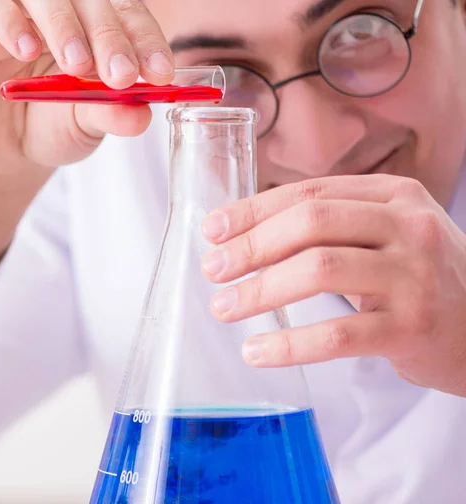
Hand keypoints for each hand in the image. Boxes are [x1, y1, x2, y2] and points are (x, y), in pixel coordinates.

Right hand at [0, 0, 173, 277]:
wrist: (6, 150)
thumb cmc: (52, 128)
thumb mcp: (88, 125)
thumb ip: (112, 114)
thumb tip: (141, 114)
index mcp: (100, 27)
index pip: (129, 16)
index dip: (146, 40)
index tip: (160, 73)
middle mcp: (66, 10)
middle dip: (110, 36)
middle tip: (120, 74)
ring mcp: (22, 9)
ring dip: (64, 26)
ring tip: (76, 66)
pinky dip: (11, 21)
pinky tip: (27, 50)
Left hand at [200, 174, 465, 396]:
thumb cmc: (419, 279)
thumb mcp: (386, 234)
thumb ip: (332, 226)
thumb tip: (247, 234)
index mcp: (393, 196)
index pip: (309, 192)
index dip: (254, 210)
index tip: (213, 230)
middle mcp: (408, 226)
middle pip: (311, 222)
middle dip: (251, 246)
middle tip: (213, 269)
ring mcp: (414, 275)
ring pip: (319, 270)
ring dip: (260, 290)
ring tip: (224, 307)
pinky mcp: (412, 327)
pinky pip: (337, 334)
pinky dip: (289, 344)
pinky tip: (257, 351)